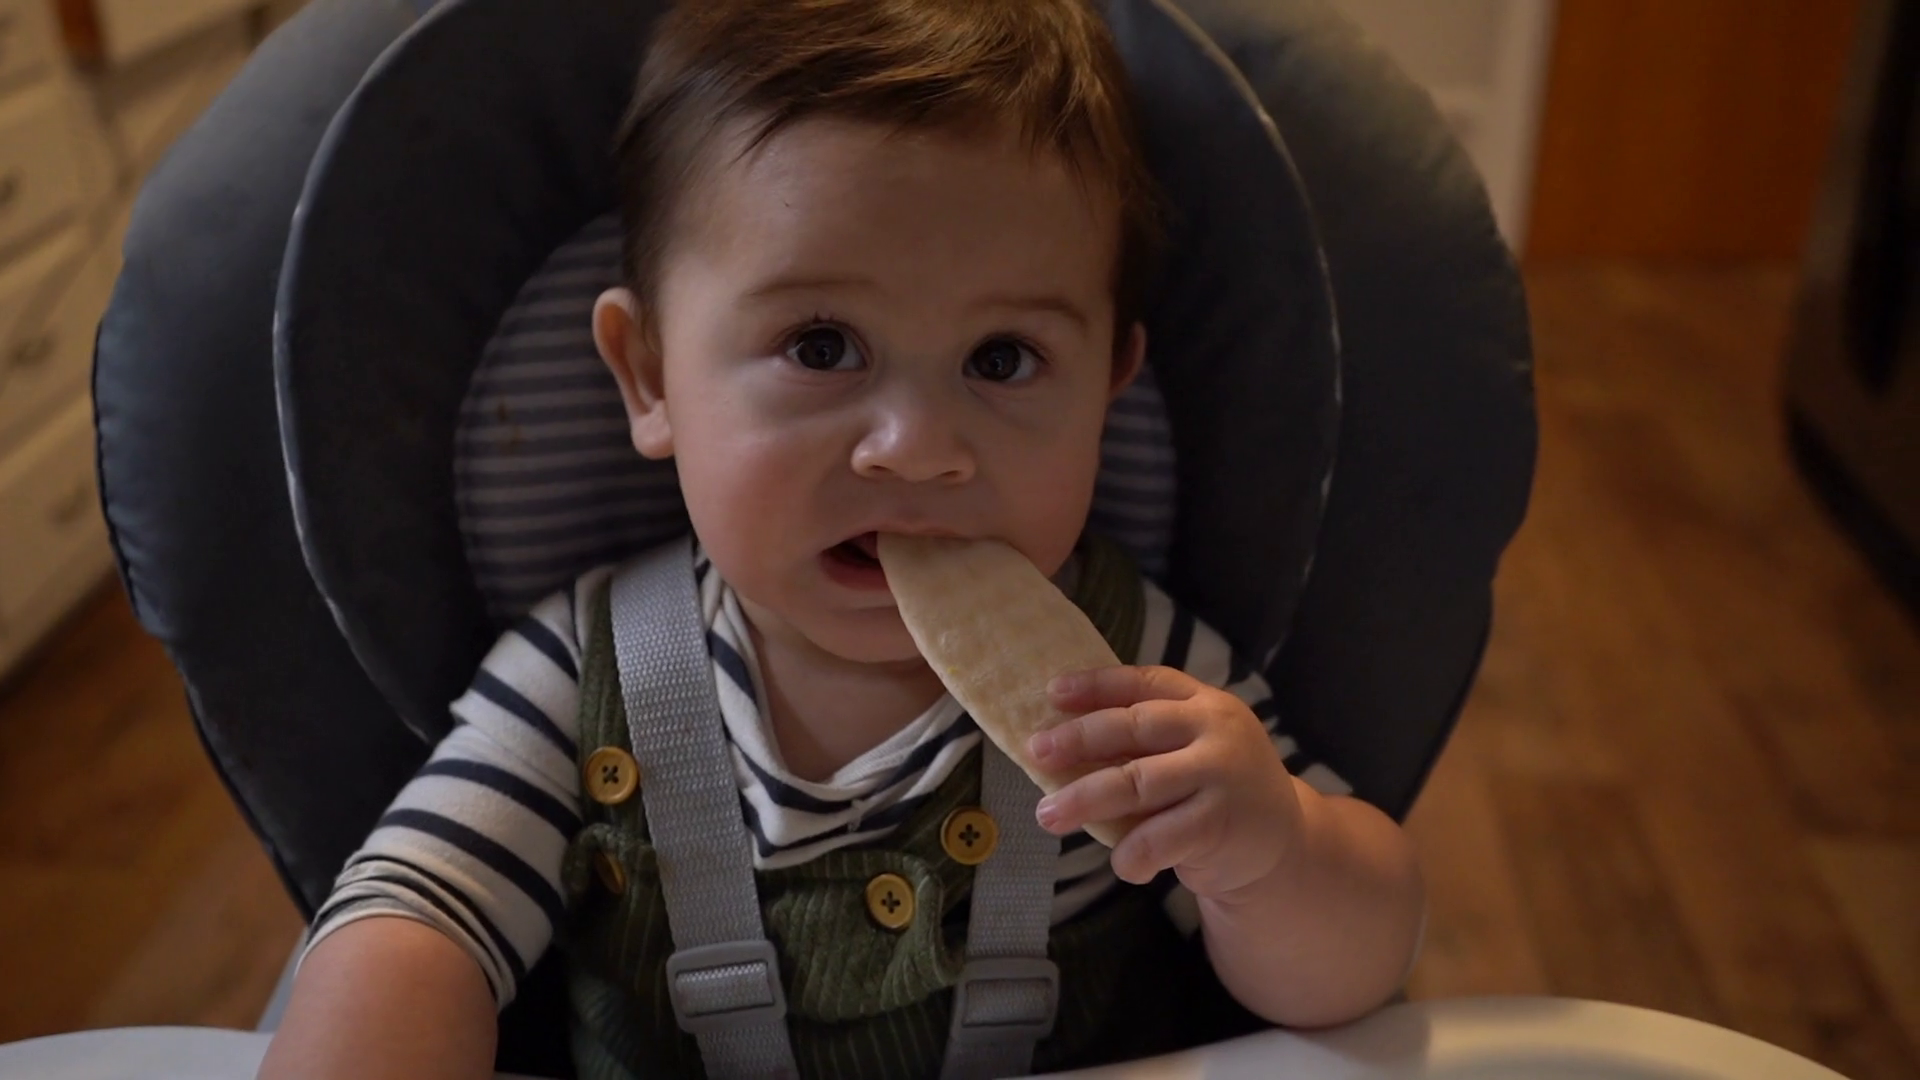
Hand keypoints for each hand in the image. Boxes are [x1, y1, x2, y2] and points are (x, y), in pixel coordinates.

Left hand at [1029, 665, 1304, 898]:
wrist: (1286, 848)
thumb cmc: (1218, 794)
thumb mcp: (1195, 751)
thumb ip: (1151, 741)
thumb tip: (1063, 742)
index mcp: (1204, 704)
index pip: (1144, 683)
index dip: (1097, 685)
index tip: (1052, 693)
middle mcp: (1215, 731)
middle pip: (1133, 728)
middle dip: (1078, 740)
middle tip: (1036, 752)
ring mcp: (1220, 776)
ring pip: (1135, 784)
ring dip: (1084, 800)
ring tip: (1048, 814)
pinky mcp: (1219, 824)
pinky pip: (1155, 839)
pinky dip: (1130, 855)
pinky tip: (1125, 865)